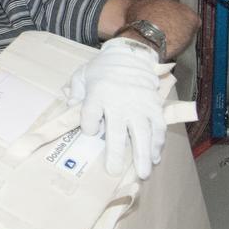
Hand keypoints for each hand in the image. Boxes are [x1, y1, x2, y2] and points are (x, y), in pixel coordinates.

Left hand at [68, 38, 165, 178]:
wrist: (131, 55)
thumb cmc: (103, 69)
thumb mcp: (82, 75)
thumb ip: (75, 92)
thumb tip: (69, 108)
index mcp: (98, 93)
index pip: (89, 115)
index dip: (88, 126)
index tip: (89, 133)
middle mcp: (119, 102)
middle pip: (117, 132)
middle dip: (115, 154)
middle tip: (113, 171)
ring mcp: (139, 105)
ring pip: (142, 134)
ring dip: (143, 155)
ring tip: (142, 173)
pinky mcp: (154, 106)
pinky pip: (158, 127)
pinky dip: (158, 143)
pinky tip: (154, 157)